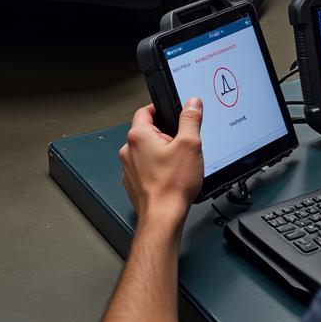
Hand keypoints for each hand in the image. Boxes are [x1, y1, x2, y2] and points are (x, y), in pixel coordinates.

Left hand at [119, 99, 203, 229]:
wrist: (163, 218)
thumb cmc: (172, 185)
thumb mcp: (190, 145)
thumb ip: (190, 119)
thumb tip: (192, 103)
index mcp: (138, 136)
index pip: (145, 111)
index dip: (160, 109)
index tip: (171, 113)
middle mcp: (128, 150)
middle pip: (147, 131)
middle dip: (164, 134)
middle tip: (180, 143)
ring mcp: (129, 168)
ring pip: (145, 151)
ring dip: (159, 152)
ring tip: (177, 164)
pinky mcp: (133, 183)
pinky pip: (144, 168)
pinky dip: (155, 169)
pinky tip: (169, 177)